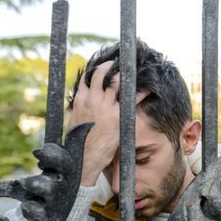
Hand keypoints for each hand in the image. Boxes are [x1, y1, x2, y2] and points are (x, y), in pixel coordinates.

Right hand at [66, 61, 148, 185]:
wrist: (83, 158)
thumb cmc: (78, 143)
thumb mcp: (72, 122)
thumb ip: (77, 110)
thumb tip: (78, 105)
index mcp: (80, 100)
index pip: (88, 77)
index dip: (98, 69)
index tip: (106, 65)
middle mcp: (92, 99)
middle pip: (102, 74)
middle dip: (112, 65)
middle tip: (121, 62)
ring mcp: (105, 107)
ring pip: (116, 82)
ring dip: (126, 75)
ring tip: (134, 70)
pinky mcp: (116, 116)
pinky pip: (131, 99)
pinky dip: (140, 92)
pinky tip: (147, 88)